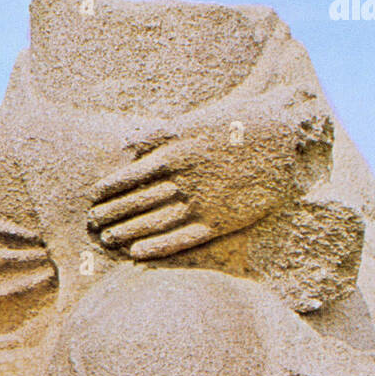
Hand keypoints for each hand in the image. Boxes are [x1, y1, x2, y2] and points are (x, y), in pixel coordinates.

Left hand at [87, 100, 329, 259]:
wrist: (282, 138)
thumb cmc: (235, 125)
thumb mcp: (194, 121)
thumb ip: (158, 135)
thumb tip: (126, 146)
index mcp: (177, 152)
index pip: (132, 176)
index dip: (110, 189)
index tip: (94, 198)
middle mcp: (186, 180)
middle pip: (138, 202)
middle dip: (112, 213)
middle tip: (92, 223)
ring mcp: (202, 203)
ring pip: (155, 223)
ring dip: (127, 233)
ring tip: (108, 240)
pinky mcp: (219, 221)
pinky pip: (182, 239)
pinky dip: (157, 248)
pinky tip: (137, 254)